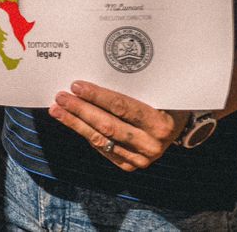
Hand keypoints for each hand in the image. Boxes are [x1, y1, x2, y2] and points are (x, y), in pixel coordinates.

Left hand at [48, 81, 186, 172]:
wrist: (179, 127)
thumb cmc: (164, 101)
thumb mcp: (156, 91)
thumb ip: (134, 86)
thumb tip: (96, 70)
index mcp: (160, 123)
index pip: (122, 107)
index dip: (97, 96)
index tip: (76, 86)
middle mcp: (152, 144)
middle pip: (108, 125)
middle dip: (80, 110)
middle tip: (61, 97)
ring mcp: (142, 158)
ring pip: (101, 140)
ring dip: (76, 124)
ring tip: (57, 110)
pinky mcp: (132, 165)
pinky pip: (104, 149)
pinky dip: (87, 134)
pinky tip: (73, 122)